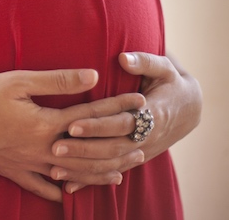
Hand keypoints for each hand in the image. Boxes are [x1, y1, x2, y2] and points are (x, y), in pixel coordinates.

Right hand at [0, 68, 145, 201]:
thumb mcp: (16, 81)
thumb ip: (56, 80)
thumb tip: (92, 76)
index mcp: (45, 124)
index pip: (91, 115)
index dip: (117, 108)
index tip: (139, 102)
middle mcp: (41, 149)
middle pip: (89, 152)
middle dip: (119, 147)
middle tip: (143, 143)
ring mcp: (26, 164)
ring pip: (72, 174)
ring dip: (99, 172)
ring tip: (122, 172)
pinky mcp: (11, 171)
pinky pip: (40, 188)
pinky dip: (59, 191)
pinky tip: (69, 193)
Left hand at [50, 52, 201, 193]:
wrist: (188, 109)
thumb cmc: (170, 83)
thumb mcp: (164, 68)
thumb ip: (144, 61)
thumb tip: (123, 58)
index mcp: (152, 114)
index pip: (120, 122)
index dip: (97, 125)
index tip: (72, 124)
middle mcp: (146, 138)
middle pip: (112, 148)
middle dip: (83, 149)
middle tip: (55, 148)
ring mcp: (140, 152)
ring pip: (110, 166)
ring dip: (83, 170)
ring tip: (55, 169)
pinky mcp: (133, 159)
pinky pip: (111, 173)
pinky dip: (91, 180)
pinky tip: (69, 187)